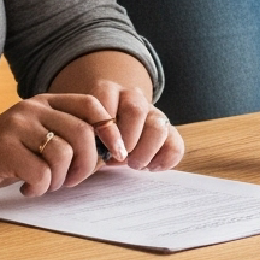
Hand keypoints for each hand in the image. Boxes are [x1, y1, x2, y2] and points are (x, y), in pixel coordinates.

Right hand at [0, 94, 114, 204]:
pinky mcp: (2, 149)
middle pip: (82, 132)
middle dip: (87, 165)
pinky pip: (41, 173)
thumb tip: (111, 152)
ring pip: (63, 154)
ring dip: (61, 179)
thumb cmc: (0, 159)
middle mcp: (30, 109)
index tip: (116, 154)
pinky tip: (27, 188)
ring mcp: (15, 127)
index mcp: (43, 102)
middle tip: (73, 181)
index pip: (91, 104)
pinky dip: (40, 188)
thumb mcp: (35, 140)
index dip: (110, 129)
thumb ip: (66, 138)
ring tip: (45, 184)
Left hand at [71, 77, 186, 171]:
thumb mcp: (83, 133)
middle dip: (126, 138)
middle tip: (118, 157)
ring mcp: (154, 114)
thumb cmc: (93, 138)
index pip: (106, 93)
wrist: (112, 140)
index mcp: (109, 92)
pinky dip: (164, 160)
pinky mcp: (169, 133)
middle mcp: (134, 99)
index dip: (103, 121)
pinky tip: (150, 168)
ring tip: (133, 165)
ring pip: (158, 125)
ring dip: (145, 150)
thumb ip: (83, 135)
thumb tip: (92, 152)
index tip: (99, 146)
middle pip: (136, 109)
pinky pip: (175, 145)